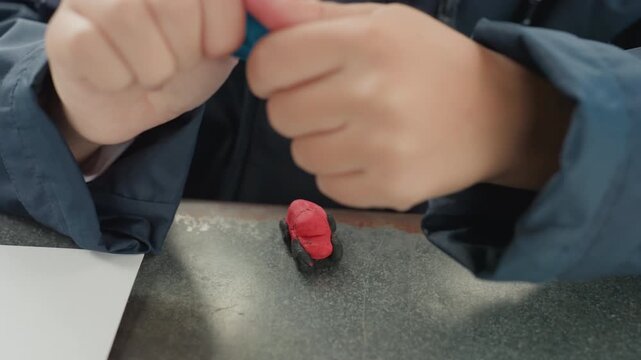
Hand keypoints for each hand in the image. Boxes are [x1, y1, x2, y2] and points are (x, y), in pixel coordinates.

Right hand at [45, 0, 245, 160]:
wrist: (137, 104)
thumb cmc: (185, 63)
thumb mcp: (228, 37)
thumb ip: (248, 13)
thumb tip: (287, 9)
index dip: (223, 28)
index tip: (213, 46)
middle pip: (173, 1)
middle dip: (187, 49)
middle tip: (178, 61)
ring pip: (129, 18)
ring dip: (154, 67)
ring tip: (152, 72)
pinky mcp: (63, 32)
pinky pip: (94, 48)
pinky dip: (120, 79)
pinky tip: (122, 77)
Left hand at [246, 0, 571, 209]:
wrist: (496, 114)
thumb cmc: (427, 60)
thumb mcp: (378, 20)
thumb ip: (312, 14)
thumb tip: (255, 6)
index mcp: (366, 42)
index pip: (270, 62)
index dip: (267, 71)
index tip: (284, 74)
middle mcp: (373, 94)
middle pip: (280, 113)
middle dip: (296, 107)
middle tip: (333, 101)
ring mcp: (383, 147)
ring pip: (300, 153)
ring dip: (318, 141)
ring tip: (358, 128)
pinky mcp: (392, 187)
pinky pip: (326, 185)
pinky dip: (340, 172)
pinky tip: (371, 154)